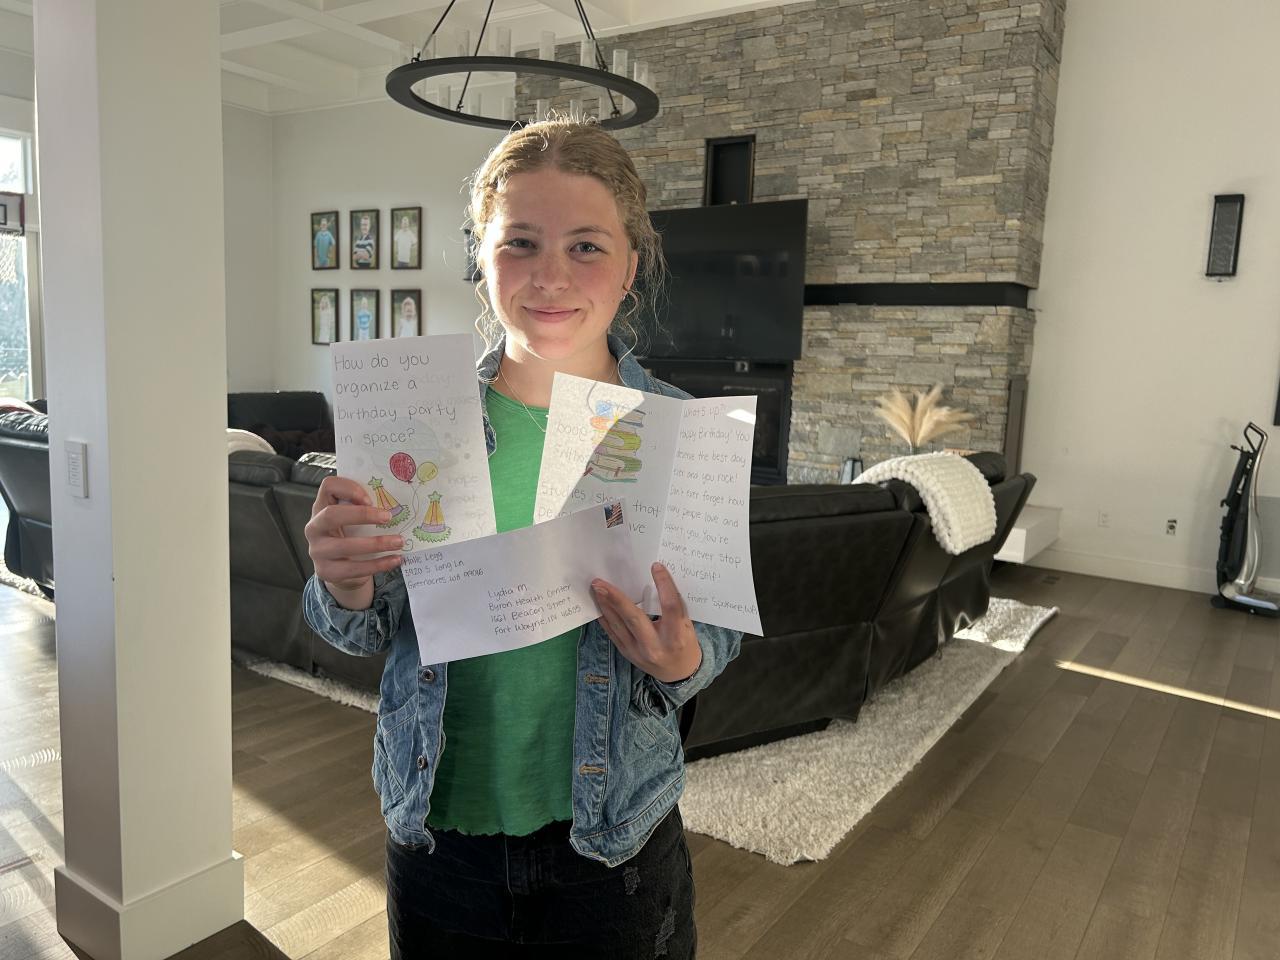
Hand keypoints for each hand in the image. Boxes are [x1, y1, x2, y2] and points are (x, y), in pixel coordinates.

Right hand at [305, 476, 404, 593]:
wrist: (340, 570)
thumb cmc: (350, 537)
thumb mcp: (352, 520)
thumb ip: (363, 509)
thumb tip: (395, 504)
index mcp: (321, 507)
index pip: (328, 486)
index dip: (349, 489)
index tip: (370, 499)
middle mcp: (314, 528)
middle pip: (332, 515)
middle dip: (362, 515)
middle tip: (388, 517)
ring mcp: (317, 551)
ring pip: (345, 546)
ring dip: (377, 543)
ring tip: (399, 541)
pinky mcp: (326, 571)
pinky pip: (354, 568)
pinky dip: (378, 564)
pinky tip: (395, 559)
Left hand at [592, 563, 701, 683]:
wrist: (678, 674)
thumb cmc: (684, 644)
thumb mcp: (686, 626)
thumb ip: (674, 607)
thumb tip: (658, 579)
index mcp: (676, 637)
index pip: (670, 608)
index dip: (664, 585)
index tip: (656, 566)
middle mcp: (655, 646)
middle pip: (634, 618)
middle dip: (616, 598)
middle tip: (601, 583)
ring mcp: (638, 652)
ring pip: (618, 626)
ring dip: (605, 605)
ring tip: (596, 589)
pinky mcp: (626, 653)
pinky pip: (612, 633)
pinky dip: (605, 618)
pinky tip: (598, 605)